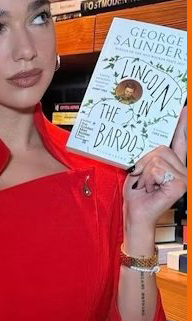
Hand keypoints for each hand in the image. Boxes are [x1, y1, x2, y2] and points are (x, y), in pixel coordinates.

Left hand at [123, 106, 186, 228]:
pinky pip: (156, 168)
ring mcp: (184, 176)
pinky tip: (150, 188)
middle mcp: (182, 168)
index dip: (184, 124)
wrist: (136, 212)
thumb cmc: (137, 193)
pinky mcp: (180, 183)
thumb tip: (150, 139)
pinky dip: (146, 178)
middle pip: (160, 148)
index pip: (181, 140)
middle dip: (144, 162)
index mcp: (174, 163)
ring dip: (144, 172)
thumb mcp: (140, 168)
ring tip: (146, 184)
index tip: (184, 108)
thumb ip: (149, 154)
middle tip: (143, 178)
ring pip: (156, 158)